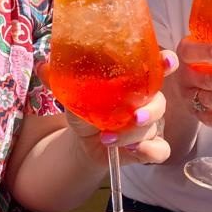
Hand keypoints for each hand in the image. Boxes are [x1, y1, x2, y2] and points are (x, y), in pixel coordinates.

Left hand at [43, 51, 177, 165]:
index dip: (166, 63)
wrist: (84, 140)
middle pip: (159, 101)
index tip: (167, 61)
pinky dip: (148, 151)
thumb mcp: (74, 92)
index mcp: (134, 81)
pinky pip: (160, 150)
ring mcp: (151, 125)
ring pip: (154, 127)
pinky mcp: (149, 146)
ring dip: (133, 134)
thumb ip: (63, 78)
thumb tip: (44, 65)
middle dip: (150, 109)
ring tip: (109, 138)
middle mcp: (147, 100)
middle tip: (135, 116)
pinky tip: (131, 150)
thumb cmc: (86, 108)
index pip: (158, 67)